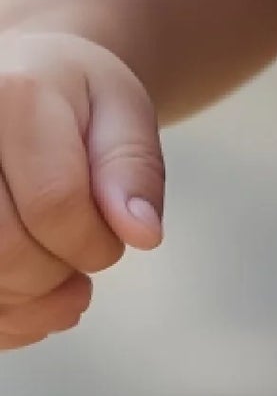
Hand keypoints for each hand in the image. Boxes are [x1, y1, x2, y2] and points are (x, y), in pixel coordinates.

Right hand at [0, 29, 165, 348]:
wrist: (15, 79)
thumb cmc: (72, 98)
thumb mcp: (121, 111)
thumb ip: (133, 168)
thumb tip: (144, 235)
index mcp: (12, 96)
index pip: (54, 201)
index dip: (95, 240)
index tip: (116, 238)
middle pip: (4, 251)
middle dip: (57, 274)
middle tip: (85, 259)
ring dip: (25, 303)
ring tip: (61, 284)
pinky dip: (1, 315)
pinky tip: (27, 300)